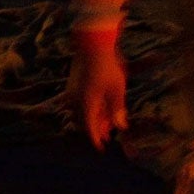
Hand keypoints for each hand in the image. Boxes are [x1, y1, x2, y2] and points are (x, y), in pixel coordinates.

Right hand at [70, 35, 128, 149]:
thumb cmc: (108, 67)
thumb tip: (121, 126)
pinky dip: (89, 109)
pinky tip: (100, 108)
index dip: (95, 139)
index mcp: (85, 103)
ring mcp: (72, 92)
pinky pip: (80, 103)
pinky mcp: (73, 85)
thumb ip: (117, 109)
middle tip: (107, 137)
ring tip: (106, 123)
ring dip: (93, 119)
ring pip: (82, 112)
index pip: (88, 128)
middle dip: (96, 129)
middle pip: (84, 121)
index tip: (101, 148)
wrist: (93, 45)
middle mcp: (75, 100)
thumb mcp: (117, 90)